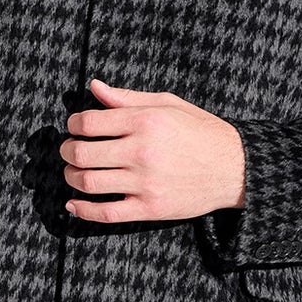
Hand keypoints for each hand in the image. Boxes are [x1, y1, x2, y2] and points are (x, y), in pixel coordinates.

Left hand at [62, 78, 245, 222]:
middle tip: (68, 150)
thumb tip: (95, 87)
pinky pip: (106, 214)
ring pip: (88, 183)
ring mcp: (145, 183)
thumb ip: (128, 98)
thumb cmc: (201, 132)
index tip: (75, 127)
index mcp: (145, 122)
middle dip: (67, 151)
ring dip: (71, 177)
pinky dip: (83, 211)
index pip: (88, 123)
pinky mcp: (150, 208)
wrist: (235, 168)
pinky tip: (73, 205)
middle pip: (82, 153)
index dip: (73, 124)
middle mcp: (142, 152)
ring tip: (73, 172)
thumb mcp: (168, 105)